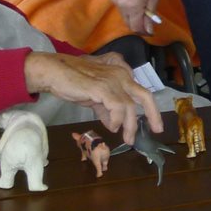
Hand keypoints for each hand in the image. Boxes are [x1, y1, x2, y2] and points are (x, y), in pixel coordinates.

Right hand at [23, 52, 162, 141]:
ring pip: (130, 106)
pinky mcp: (102, 87)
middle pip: (145, 95)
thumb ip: (106, 108)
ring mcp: (112, 80)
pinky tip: (112, 127)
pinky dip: (117, 120)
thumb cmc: (71, 82)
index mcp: (120, 74)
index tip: (151, 124)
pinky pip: (118, 107)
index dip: (148, 109)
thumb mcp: (94, 96)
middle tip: (157, 130)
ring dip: (130, 125)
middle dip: (153, 114)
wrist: (53, 72)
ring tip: (127, 138)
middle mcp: (120, 75)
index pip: (140, 92)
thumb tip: (114, 124)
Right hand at [110, 0, 159, 35]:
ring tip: (142, 9)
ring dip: (133, 17)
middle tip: (148, 22)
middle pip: (129, 24)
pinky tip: (134, 1)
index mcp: (133, 7)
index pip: (136, 27)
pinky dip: (128, 10)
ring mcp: (115, 1)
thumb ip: (150, 16)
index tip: (151, 31)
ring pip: (124, 17)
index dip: (144, 32)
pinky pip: (120, 9)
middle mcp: (121, 6)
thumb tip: (149, 30)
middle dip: (138, 25)